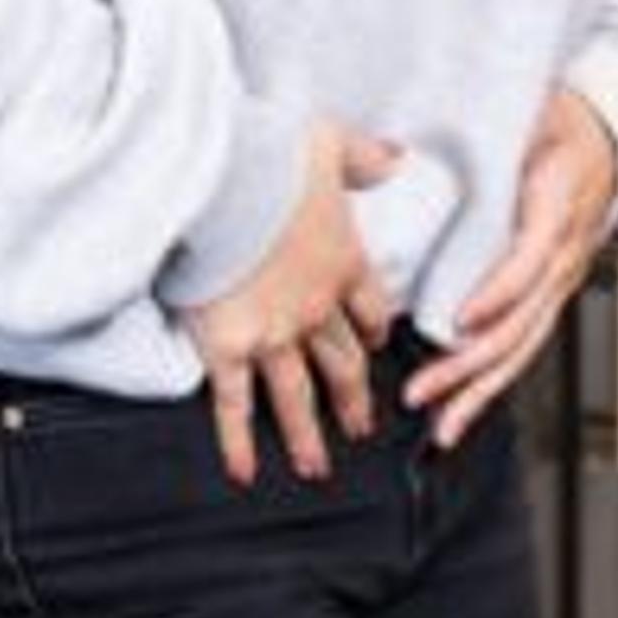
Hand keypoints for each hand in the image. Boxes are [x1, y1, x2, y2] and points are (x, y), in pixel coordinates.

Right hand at [177, 121, 404, 486]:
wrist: (221, 180)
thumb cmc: (272, 155)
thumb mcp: (332, 144)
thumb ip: (365, 157)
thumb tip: (395, 156)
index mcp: (343, 261)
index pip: (368, 308)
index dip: (373, 330)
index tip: (375, 347)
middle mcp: (315, 308)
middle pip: (342, 363)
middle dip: (352, 398)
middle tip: (361, 430)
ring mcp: (273, 334)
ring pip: (297, 395)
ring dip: (308, 435)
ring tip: (317, 469)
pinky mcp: (228, 348)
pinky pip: (235, 405)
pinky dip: (238, 442)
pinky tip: (245, 473)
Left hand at [406, 87, 617, 449]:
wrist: (611, 137)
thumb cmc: (563, 122)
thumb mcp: (531, 111)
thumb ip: (485, 123)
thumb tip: (410, 135)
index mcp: (561, 203)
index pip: (534, 257)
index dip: (500, 291)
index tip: (463, 317)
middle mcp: (565, 253)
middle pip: (524, 320)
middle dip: (472, 362)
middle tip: (424, 385)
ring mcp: (560, 281)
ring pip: (523, 346)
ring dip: (478, 388)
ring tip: (439, 423)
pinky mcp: (546, 297)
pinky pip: (521, 347)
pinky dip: (489, 385)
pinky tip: (457, 415)